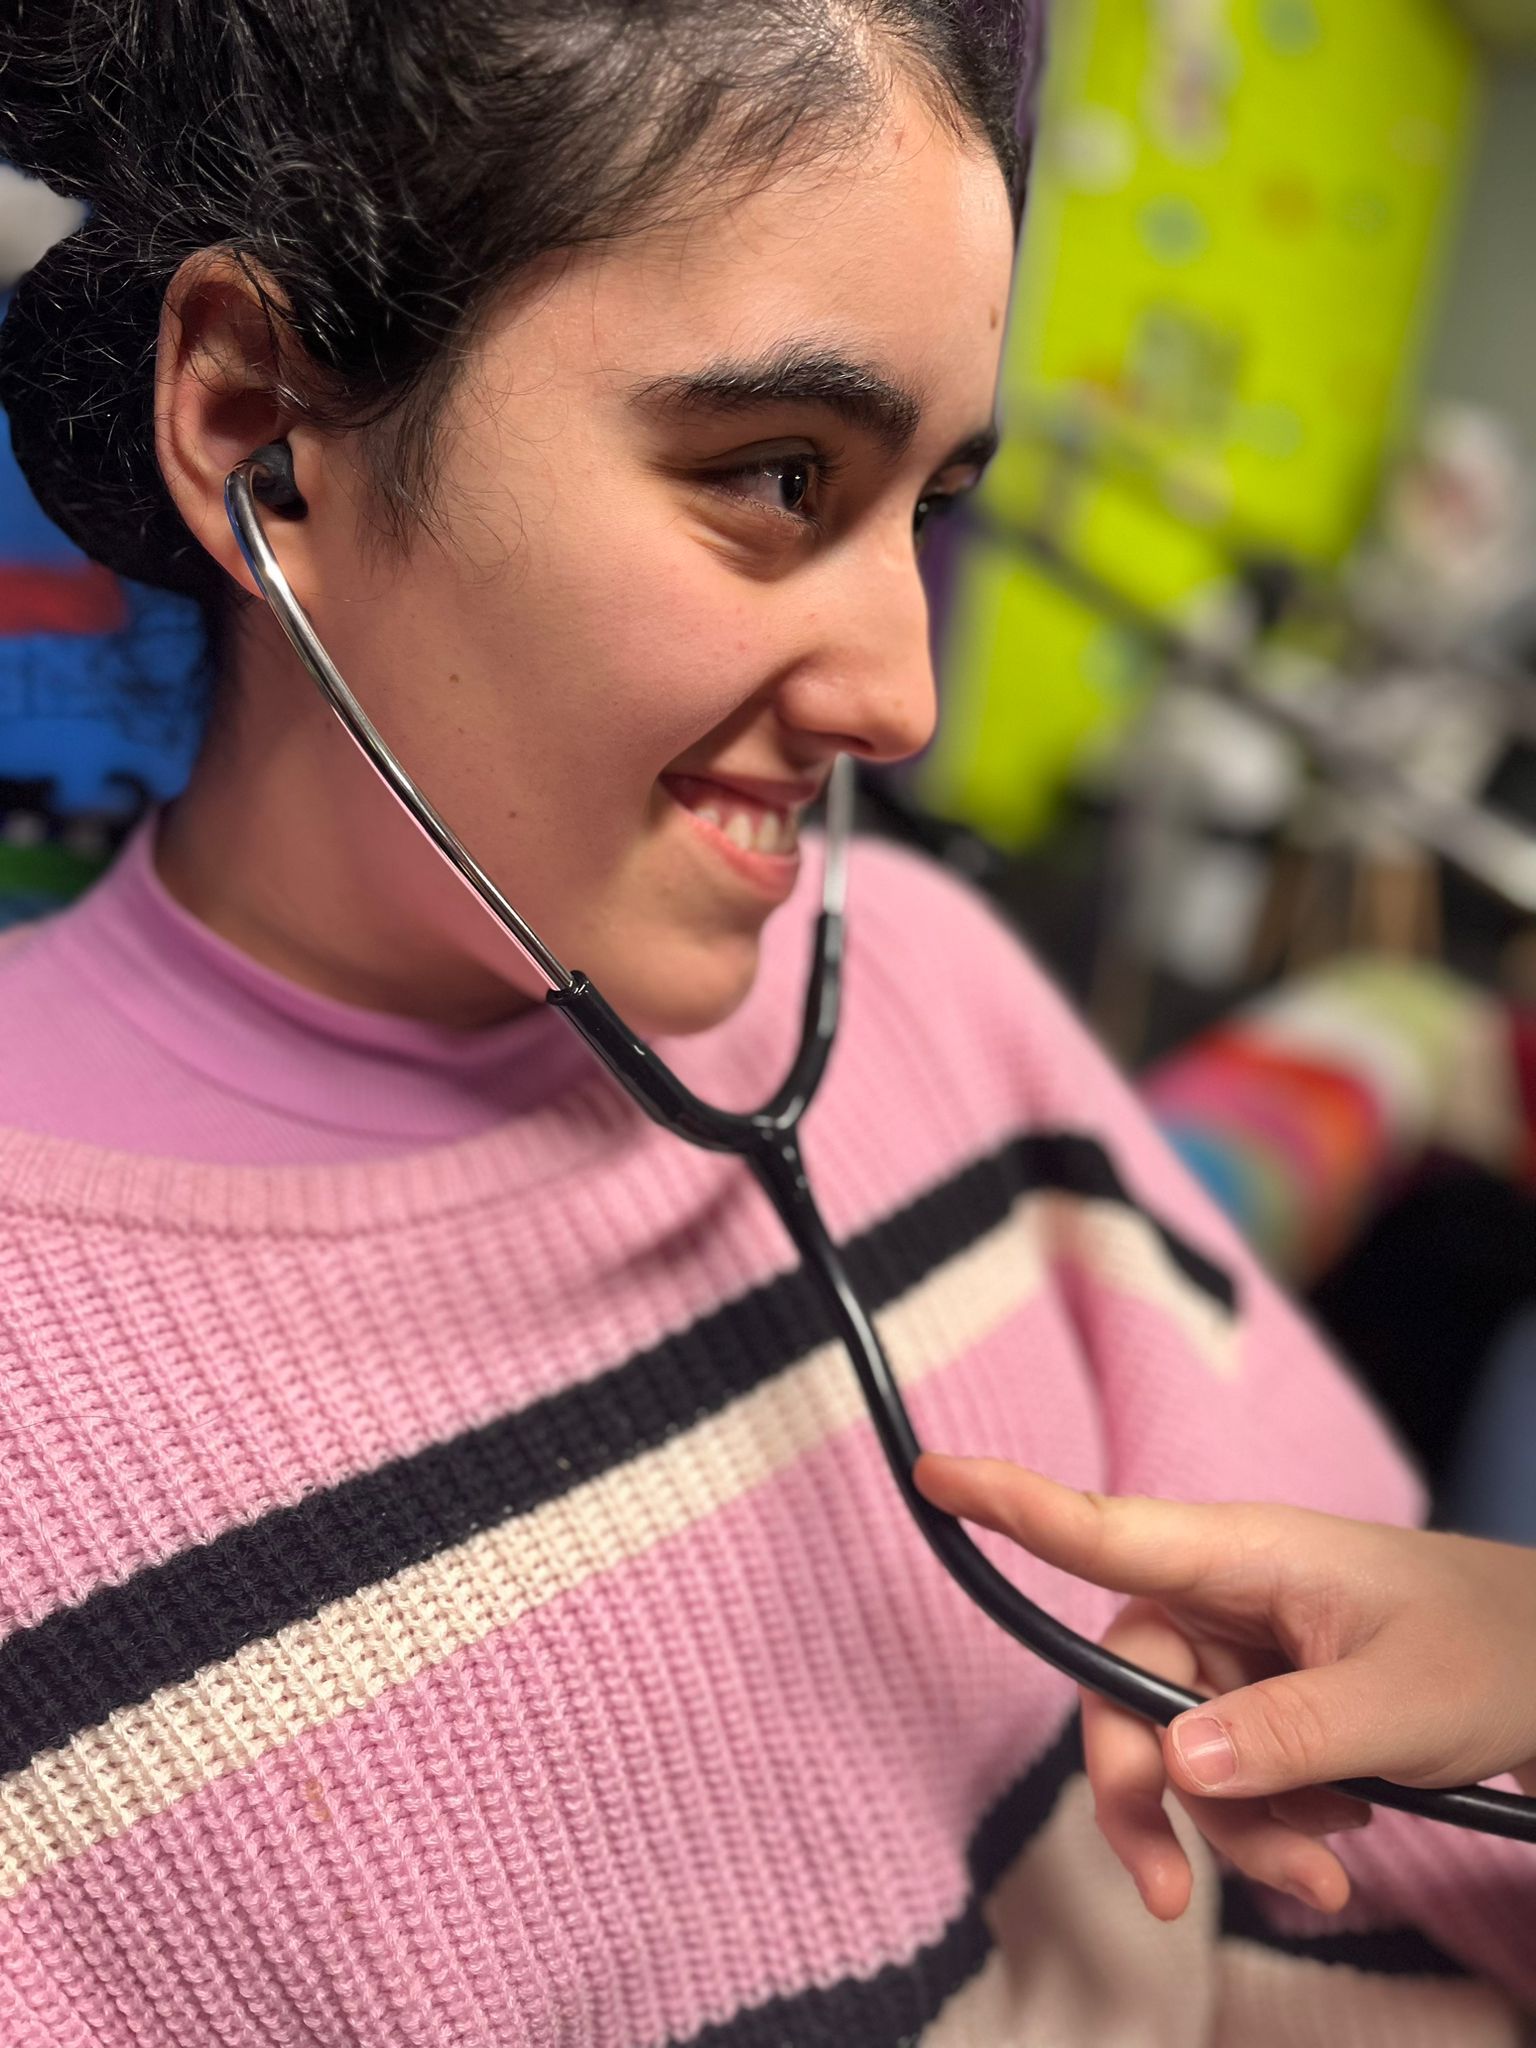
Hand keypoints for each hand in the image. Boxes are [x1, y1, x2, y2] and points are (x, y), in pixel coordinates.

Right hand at [913, 1453, 1535, 1921]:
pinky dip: (1268, 1827)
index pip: (1104, 1526)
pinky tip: (1340, 1848)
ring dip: (1235, 1830)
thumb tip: (1171, 1763)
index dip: (1010, 1503)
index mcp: (1245, 1553)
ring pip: (1175, 1750)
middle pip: (1123, 1685)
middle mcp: (1225, 1595)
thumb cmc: (1491, 1651)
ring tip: (1327, 1879)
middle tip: (1176, 1888)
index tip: (929, 1474)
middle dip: (1145, 1790)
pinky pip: (1224, 1775)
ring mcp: (1243, 1651)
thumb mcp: (1402, 1701)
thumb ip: (1286, 1734)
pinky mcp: (1266, 1703)